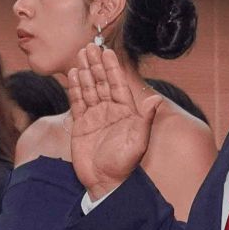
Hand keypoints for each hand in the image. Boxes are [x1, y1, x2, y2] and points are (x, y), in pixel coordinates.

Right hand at [65, 43, 161, 199]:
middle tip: (90, 46)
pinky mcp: (81, 125)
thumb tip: (155, 99)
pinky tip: (73, 74)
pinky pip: (77, 102)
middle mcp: (110, 111)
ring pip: (89, 89)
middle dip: (96, 64)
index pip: (118, 84)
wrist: (104, 183)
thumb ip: (144, 119)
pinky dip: (74, 88)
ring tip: (80, 55)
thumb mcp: (138, 142)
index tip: (108, 51)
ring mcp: (94, 116)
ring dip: (85, 72)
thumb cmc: (124, 165)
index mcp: (126, 112)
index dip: (113, 68)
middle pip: (102, 82)